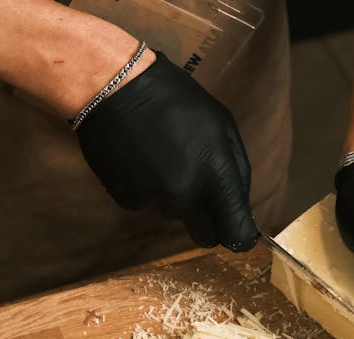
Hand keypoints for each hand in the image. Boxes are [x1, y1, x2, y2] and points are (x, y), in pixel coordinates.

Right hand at [75, 54, 257, 251]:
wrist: (114, 88)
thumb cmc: (176, 99)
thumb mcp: (223, 125)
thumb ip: (236, 170)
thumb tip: (240, 206)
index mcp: (215, 178)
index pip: (236, 234)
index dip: (240, 236)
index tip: (237, 227)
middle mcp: (185, 198)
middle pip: (205, 234)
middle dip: (208, 220)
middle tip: (198, 186)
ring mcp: (153, 202)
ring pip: (175, 216)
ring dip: (176, 197)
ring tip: (164, 157)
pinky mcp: (126, 201)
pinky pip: (148, 205)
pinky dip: (149, 189)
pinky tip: (142, 159)